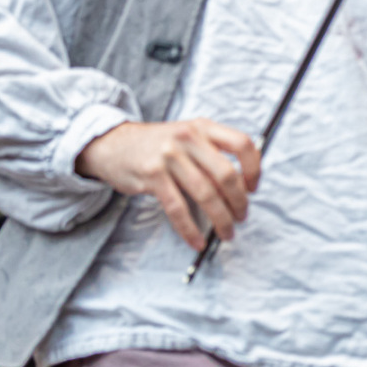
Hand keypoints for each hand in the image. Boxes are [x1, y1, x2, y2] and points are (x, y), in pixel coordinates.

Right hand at [76, 119, 261, 250]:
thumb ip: (212, 152)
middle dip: (239, 201)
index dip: (254, 168)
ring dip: (221, 219)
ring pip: (206, 194)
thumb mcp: (187, 135)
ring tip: (226, 232)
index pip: (242, 144)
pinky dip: (190, 229)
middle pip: (226, 174)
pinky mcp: (152, 176)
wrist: (112, 143)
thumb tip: (241, 185)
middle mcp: (188, 138)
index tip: (253, 188)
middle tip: (242, 216)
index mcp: (202, 127)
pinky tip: (197, 240)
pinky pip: (178, 209)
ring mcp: (169, 156)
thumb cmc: (156, 144)